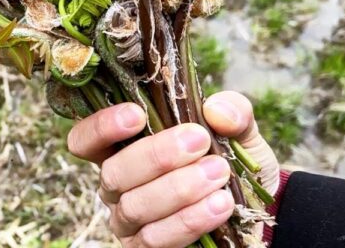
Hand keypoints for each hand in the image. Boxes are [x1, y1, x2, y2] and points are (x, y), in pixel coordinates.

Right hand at [67, 91, 279, 247]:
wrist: (258, 214)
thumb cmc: (232, 166)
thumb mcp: (238, 133)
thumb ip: (232, 112)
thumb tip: (216, 110)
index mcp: (123, 150)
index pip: (85, 140)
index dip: (100, 127)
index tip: (136, 114)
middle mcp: (118, 188)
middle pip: (112, 173)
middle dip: (156, 155)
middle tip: (198, 140)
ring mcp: (130, 224)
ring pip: (135, 207)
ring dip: (178, 189)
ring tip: (218, 174)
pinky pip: (156, 239)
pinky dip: (189, 220)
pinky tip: (220, 205)